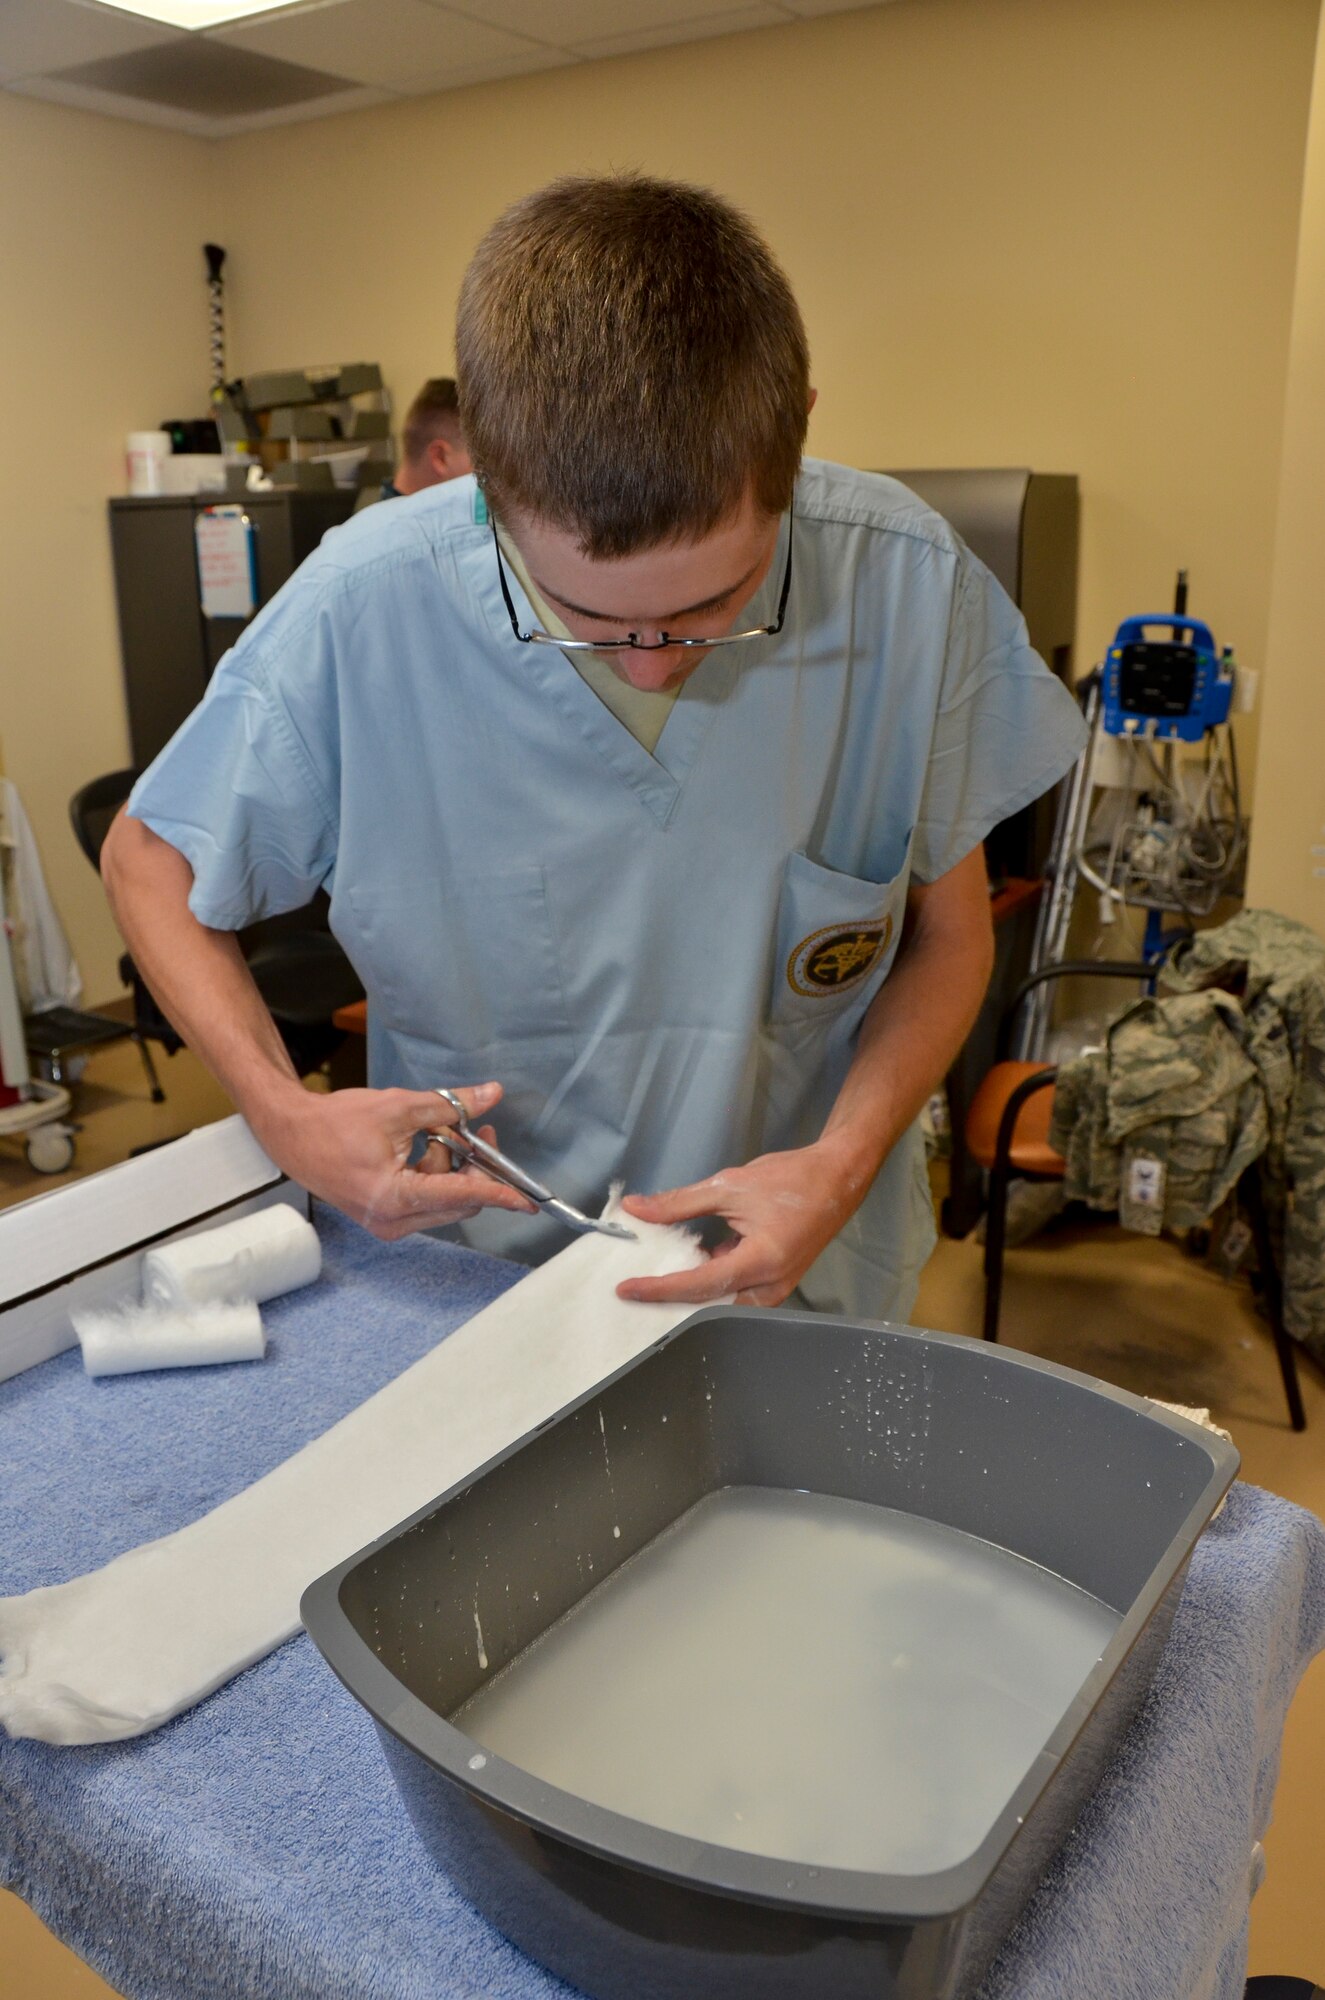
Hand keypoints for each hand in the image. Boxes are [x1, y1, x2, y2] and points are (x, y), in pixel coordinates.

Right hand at [254, 1081, 538, 1241]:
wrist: (293, 1136)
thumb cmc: (336, 1123)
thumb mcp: (399, 1106)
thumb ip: (449, 1105)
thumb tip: (491, 1095)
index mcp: (394, 1197)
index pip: (460, 1195)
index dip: (498, 1193)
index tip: (527, 1199)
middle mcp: (393, 1220)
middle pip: (458, 1200)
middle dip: (472, 1165)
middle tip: (474, 1127)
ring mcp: (389, 1223)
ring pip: (445, 1199)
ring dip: (452, 1166)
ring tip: (435, 1129)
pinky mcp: (387, 1218)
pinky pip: (429, 1199)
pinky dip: (435, 1173)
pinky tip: (422, 1146)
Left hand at [616, 1141, 867, 1306]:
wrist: (837, 1178)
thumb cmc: (790, 1180)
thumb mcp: (730, 1186)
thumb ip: (680, 1202)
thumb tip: (636, 1209)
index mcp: (761, 1262)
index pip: (700, 1285)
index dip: (660, 1289)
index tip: (626, 1290)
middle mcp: (770, 1286)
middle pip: (710, 1306)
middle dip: (671, 1302)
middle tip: (634, 1293)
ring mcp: (774, 1288)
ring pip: (721, 1302)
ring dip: (689, 1291)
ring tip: (652, 1281)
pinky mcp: (774, 1282)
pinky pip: (734, 1291)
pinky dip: (708, 1280)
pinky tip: (686, 1263)